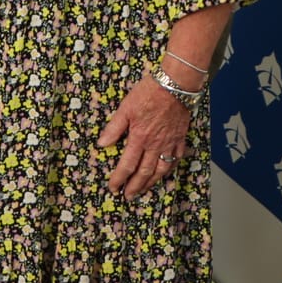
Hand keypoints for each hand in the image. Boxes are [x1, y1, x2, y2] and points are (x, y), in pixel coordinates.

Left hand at [96, 75, 194, 199]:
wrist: (175, 85)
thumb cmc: (148, 93)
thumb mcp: (125, 108)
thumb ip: (114, 128)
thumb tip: (102, 144)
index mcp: (139, 138)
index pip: (127, 164)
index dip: (119, 178)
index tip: (113, 188)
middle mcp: (155, 145)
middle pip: (144, 172)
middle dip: (135, 186)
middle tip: (128, 197)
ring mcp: (169, 143)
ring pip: (161, 169)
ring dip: (152, 183)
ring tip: (144, 190)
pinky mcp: (180, 138)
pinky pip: (176, 159)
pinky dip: (170, 169)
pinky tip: (165, 174)